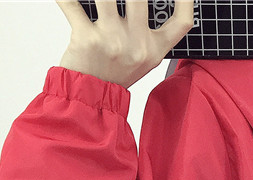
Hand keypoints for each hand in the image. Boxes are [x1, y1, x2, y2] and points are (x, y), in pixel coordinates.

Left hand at [56, 0, 193, 88]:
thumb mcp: (142, 58)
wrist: (91, 98)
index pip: (182, 22)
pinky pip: (70, 3)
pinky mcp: (86, 38)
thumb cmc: (114, 73)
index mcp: (154, 48)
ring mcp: (112, 41)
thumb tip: (139, 0)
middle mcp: (137, 44)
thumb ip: (146, 30)